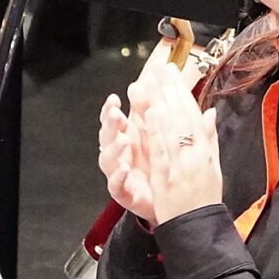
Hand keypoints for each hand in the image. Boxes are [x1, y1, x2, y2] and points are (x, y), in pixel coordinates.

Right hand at [98, 93, 153, 218]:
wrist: (171, 197)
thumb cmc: (160, 161)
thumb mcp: (157, 132)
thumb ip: (149, 108)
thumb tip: (143, 81)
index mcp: (126, 136)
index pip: (112, 120)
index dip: (110, 110)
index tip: (114, 99)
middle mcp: (119, 153)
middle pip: (107, 136)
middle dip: (110, 124)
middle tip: (116, 115)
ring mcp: (119, 173)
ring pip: (107, 159)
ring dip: (114, 148)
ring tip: (123, 139)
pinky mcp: (124, 193)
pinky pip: (116, 185)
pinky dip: (118, 176)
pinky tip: (124, 169)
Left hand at [129, 53, 224, 225]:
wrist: (200, 229)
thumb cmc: (206, 198)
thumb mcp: (214, 166)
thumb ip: (210, 138)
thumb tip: (210, 112)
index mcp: (206, 150)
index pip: (193, 114)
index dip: (182, 91)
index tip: (173, 72)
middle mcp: (196, 155)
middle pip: (181, 117)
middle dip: (169, 91)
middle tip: (160, 69)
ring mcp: (181, 167)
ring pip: (170, 131)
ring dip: (161, 105)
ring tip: (153, 85)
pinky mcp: (167, 180)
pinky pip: (161, 153)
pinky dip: (155, 134)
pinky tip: (149, 117)